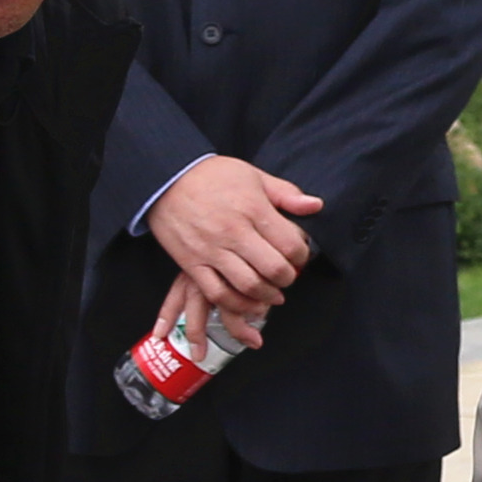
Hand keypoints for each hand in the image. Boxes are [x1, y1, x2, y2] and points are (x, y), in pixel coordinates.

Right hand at [147, 154, 321, 318]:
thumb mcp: (254, 175)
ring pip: (248, 286)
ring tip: (273, 293)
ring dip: (267, 296)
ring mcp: (211, 250)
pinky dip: (237, 305)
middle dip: (288, 279)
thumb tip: (316, 206)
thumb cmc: (213, 176)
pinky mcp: (192, 263)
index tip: (300, 256)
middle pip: (273, 270)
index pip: (290, 245)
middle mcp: (233, 232)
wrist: (166, 177)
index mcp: (253, 209)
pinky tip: (249, 304)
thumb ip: (286, 194)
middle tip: (288, 276)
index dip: (302, 256)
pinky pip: (217, 293)